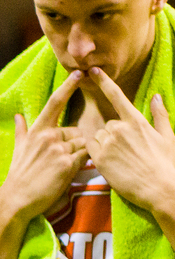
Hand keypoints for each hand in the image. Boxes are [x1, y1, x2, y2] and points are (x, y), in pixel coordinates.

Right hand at [0, 71, 88, 222]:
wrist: (17, 199)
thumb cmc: (18, 175)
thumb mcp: (18, 150)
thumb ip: (22, 131)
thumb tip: (17, 116)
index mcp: (37, 131)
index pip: (55, 103)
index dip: (68, 86)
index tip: (80, 73)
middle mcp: (48, 136)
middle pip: (76, 131)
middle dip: (73, 144)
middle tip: (59, 160)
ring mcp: (58, 150)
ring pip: (82, 144)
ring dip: (78, 155)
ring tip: (62, 168)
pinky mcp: (67, 164)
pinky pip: (84, 157)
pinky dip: (80, 165)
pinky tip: (66, 173)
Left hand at [83, 68, 174, 215]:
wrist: (161, 187)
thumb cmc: (167, 162)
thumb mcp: (167, 135)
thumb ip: (159, 114)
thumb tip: (157, 96)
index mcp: (136, 120)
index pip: (116, 96)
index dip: (104, 82)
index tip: (93, 71)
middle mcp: (119, 129)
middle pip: (107, 126)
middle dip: (113, 136)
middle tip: (128, 152)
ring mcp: (108, 144)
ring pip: (98, 138)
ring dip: (105, 146)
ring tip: (122, 160)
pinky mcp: (99, 160)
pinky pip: (91, 151)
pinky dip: (97, 155)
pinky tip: (113, 164)